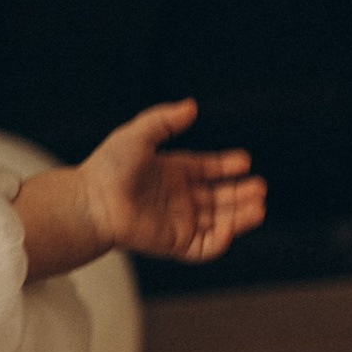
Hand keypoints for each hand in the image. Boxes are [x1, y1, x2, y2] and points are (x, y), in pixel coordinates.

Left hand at [76, 98, 266, 265]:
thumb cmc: (109, 167)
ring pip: (218, 221)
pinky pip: (205, 245)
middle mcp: (178, 198)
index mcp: (171, 173)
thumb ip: (164, 120)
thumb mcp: (137, 134)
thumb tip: (192, 106)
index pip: (207, 170)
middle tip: (260, 187)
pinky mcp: (175, 242)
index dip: (226, 167)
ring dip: (240, 215)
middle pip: (219, 197)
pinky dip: (223, 238)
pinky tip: (234, 224)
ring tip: (259, 205)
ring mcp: (178, 221)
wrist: (92, 201)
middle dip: (241, 193)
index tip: (244, 161)